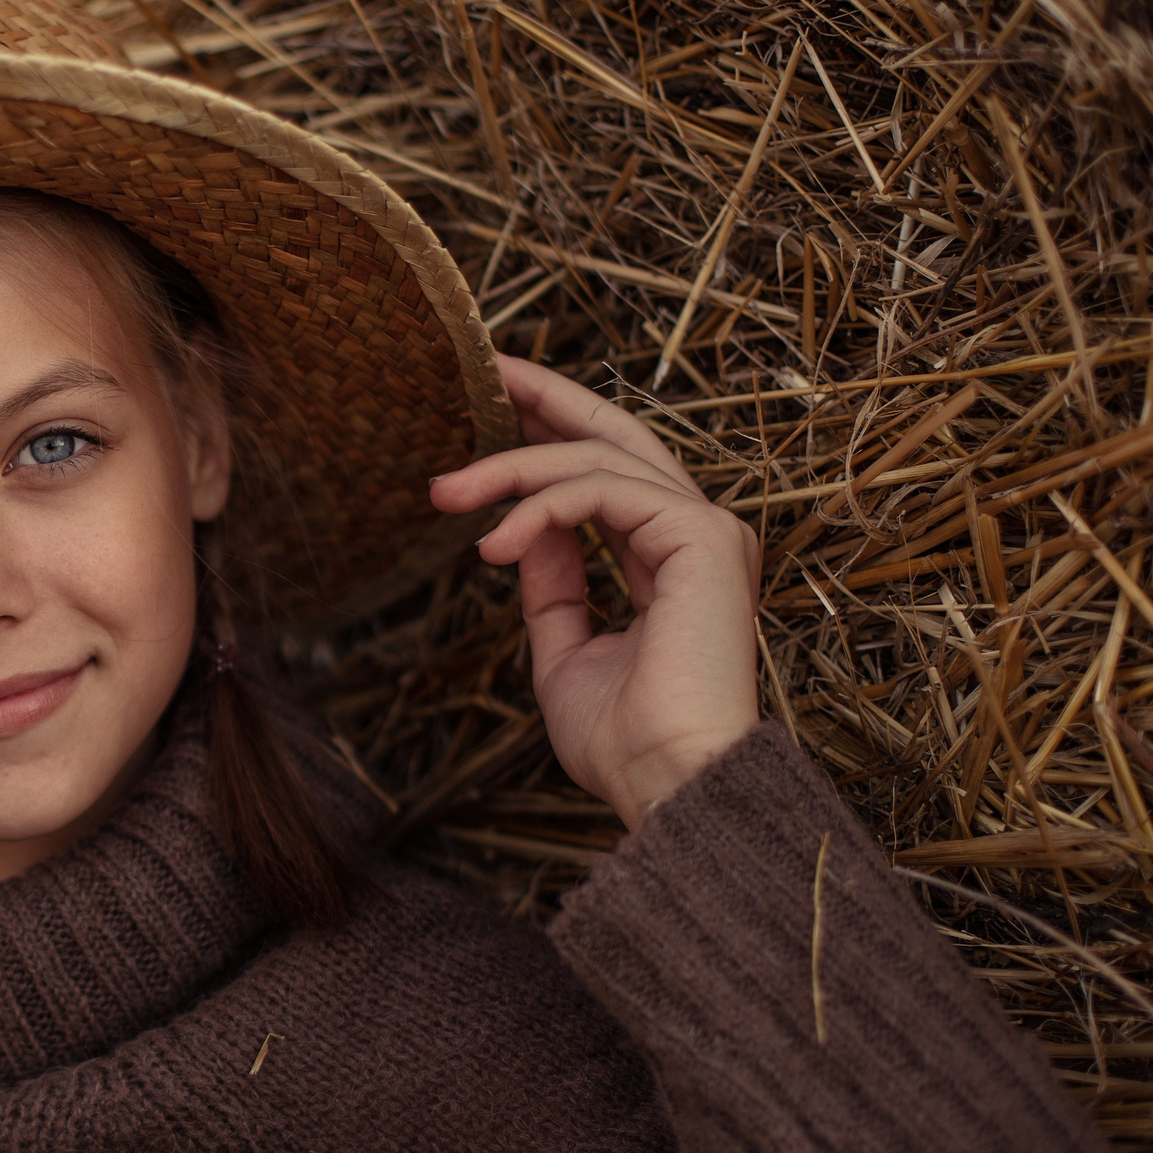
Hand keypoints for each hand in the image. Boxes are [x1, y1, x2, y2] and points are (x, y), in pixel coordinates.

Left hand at [429, 355, 759, 828]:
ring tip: (446, 492)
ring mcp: (706, 530)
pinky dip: (538, 507)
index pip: (609, 471)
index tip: (490, 404)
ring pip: (595, 458)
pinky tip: (492, 542)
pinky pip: (601, 490)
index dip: (550, 431)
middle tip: (481, 369)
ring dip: (510, 467)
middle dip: (545, 396)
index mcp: (673, 558)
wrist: (667, 783)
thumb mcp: (564, 648)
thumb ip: (552, 584)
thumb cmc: (623, 741)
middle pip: (615, 433)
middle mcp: (696, 534)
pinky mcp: (700, 536)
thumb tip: (520, 529)